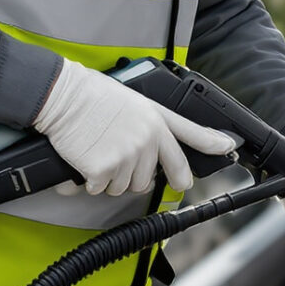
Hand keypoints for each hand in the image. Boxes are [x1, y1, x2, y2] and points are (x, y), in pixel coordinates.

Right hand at [31, 62, 236, 199]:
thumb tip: (166, 143)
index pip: (189, 140)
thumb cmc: (93, 96)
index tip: (219, 155)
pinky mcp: (105, 169)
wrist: (65, 96)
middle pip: (147, 180)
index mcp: (157, 121)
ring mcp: (127, 156)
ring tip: (98, 151)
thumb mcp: (136, 102)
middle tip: (113, 152)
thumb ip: (155, 123)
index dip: (204, 152)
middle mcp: (148, 140)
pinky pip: (99, 189)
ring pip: (123, 188)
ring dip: (109, 178)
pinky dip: (88, 181)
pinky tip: (84, 159)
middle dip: (130, 175)